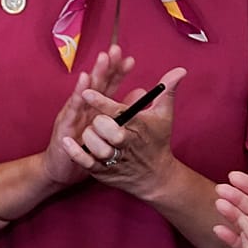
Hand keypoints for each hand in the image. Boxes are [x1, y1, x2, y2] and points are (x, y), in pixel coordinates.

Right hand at [40, 44, 135, 186]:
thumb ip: (123, 110)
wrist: (62, 169)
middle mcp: (85, 106)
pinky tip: (84, 80)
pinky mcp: (66, 124)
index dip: (118, 72)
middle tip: (115, 49)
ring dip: (95, 73)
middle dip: (107, 66)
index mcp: (96, 107)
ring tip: (103, 58)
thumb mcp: (106, 131)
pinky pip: (73, 107)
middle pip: (98, 83)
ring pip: (86, 90)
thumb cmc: (84, 149)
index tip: (130, 59)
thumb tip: (142, 92)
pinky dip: (79, 93)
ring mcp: (74, 113)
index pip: (109, 86)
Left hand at [59, 66, 186, 201]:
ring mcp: (114, 159)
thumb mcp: (163, 115)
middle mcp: (125, 143)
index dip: (102, 102)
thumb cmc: (157, 141)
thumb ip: (167, 91)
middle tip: (98, 120)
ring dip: (90, 137)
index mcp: (138, 126)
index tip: (87, 92)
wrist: (155, 177)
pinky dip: (76, 153)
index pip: (119, 112)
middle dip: (99, 122)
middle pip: (108, 130)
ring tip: (91, 132)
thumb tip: (180, 70)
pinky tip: (67, 141)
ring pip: (95, 145)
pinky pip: (86, 163)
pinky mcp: (104, 172)